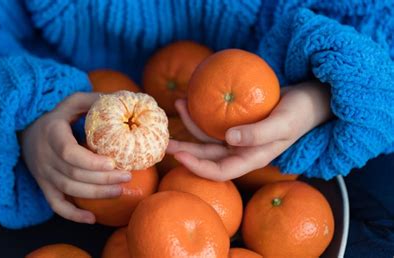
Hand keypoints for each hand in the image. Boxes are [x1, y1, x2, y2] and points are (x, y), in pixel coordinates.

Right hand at [21, 92, 131, 223]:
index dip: (91, 161)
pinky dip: (72, 215)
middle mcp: (44, 156)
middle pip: (74, 174)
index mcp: (52, 134)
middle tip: (126, 176)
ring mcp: (43, 174)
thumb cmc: (56, 115)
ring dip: (95, 194)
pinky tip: (92, 219)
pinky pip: (56, 205)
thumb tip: (122, 101)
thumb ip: (93, 100)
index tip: (113, 162)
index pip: (69, 153)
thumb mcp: (71, 102)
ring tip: (119, 191)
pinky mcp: (43, 185)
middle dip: (103, 178)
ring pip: (69, 189)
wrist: (25, 130)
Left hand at [166, 81, 331, 180]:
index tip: (178, 155)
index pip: (220, 171)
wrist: (309, 99)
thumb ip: (258, 134)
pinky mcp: (237, 123)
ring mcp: (238, 138)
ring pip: (207, 138)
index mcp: (252, 158)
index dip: (197, 167)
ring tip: (177, 103)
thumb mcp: (283, 123)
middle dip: (184, 150)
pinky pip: (214, 121)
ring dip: (190, 124)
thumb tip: (229, 139)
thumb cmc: (299, 112)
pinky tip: (190, 97)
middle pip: (207, 156)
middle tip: (162, 140)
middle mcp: (241, 151)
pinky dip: (201, 112)